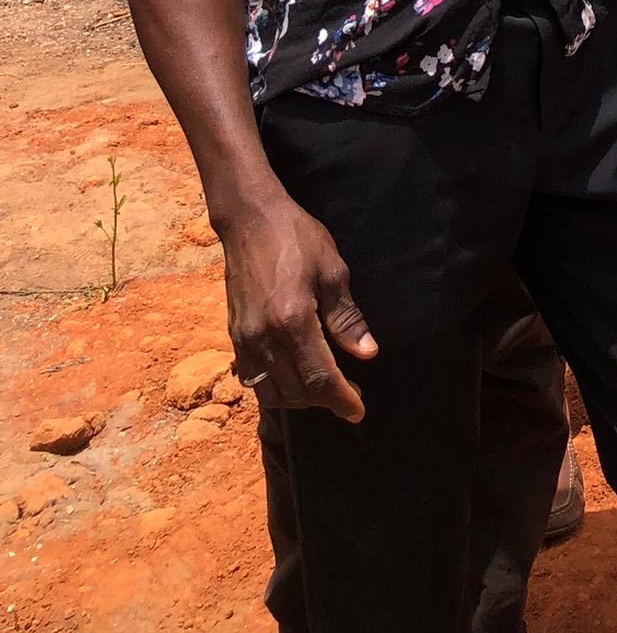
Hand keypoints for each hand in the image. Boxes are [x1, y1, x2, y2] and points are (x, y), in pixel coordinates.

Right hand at [223, 193, 377, 421]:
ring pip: (271, 393)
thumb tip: (366, 353)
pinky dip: (275, 388)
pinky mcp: (234, 335)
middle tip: (349, 395)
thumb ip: (346, 318)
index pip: (319, 378)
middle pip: (296, 391)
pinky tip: (294, 377)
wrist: (249, 220)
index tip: (358, 412)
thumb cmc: (297, 238)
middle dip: (325, 400)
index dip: (340, 400)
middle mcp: (263, 338)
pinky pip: (253, 380)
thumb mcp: (333, 271)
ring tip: (323, 388)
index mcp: (292, 321)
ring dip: (299, 399)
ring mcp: (244, 339)